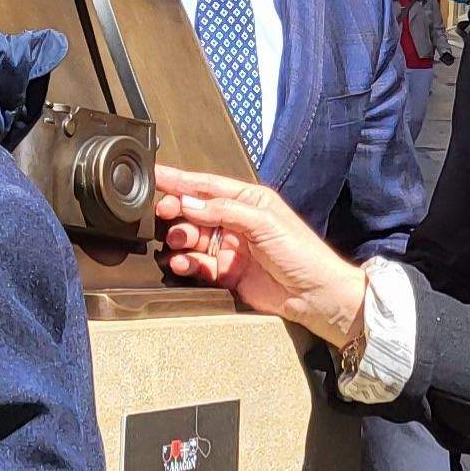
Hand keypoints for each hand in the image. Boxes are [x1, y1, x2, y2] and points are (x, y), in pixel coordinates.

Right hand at [151, 166, 369, 355]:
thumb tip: (188, 203)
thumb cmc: (300, 252)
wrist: (314, 295)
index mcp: (249, 200)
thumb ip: (224, 211)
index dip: (180, 180)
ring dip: (180, 237)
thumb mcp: (264, 223)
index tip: (155, 174)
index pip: (207, 186)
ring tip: (177, 241)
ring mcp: (230, 247)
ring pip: (192, 237)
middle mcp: (237, 221)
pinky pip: (197, 264)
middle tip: (164, 212)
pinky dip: (186, 262)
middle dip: (177, 210)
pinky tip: (182, 263)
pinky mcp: (226, 273)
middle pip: (195, 211)